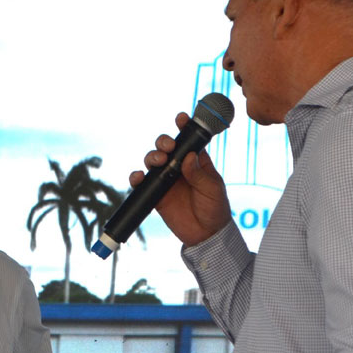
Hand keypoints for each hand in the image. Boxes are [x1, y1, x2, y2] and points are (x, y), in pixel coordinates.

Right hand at [128, 113, 230, 246]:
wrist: (206, 235)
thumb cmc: (215, 208)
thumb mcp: (212, 189)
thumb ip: (199, 174)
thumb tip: (189, 156)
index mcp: (196, 161)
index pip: (189, 140)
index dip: (184, 126)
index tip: (181, 118)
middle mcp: (179, 167)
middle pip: (166, 147)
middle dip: (163, 142)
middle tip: (168, 147)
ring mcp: (166, 180)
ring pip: (152, 160)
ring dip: (152, 156)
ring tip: (159, 162)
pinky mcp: (155, 194)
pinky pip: (142, 183)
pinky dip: (137, 178)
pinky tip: (139, 177)